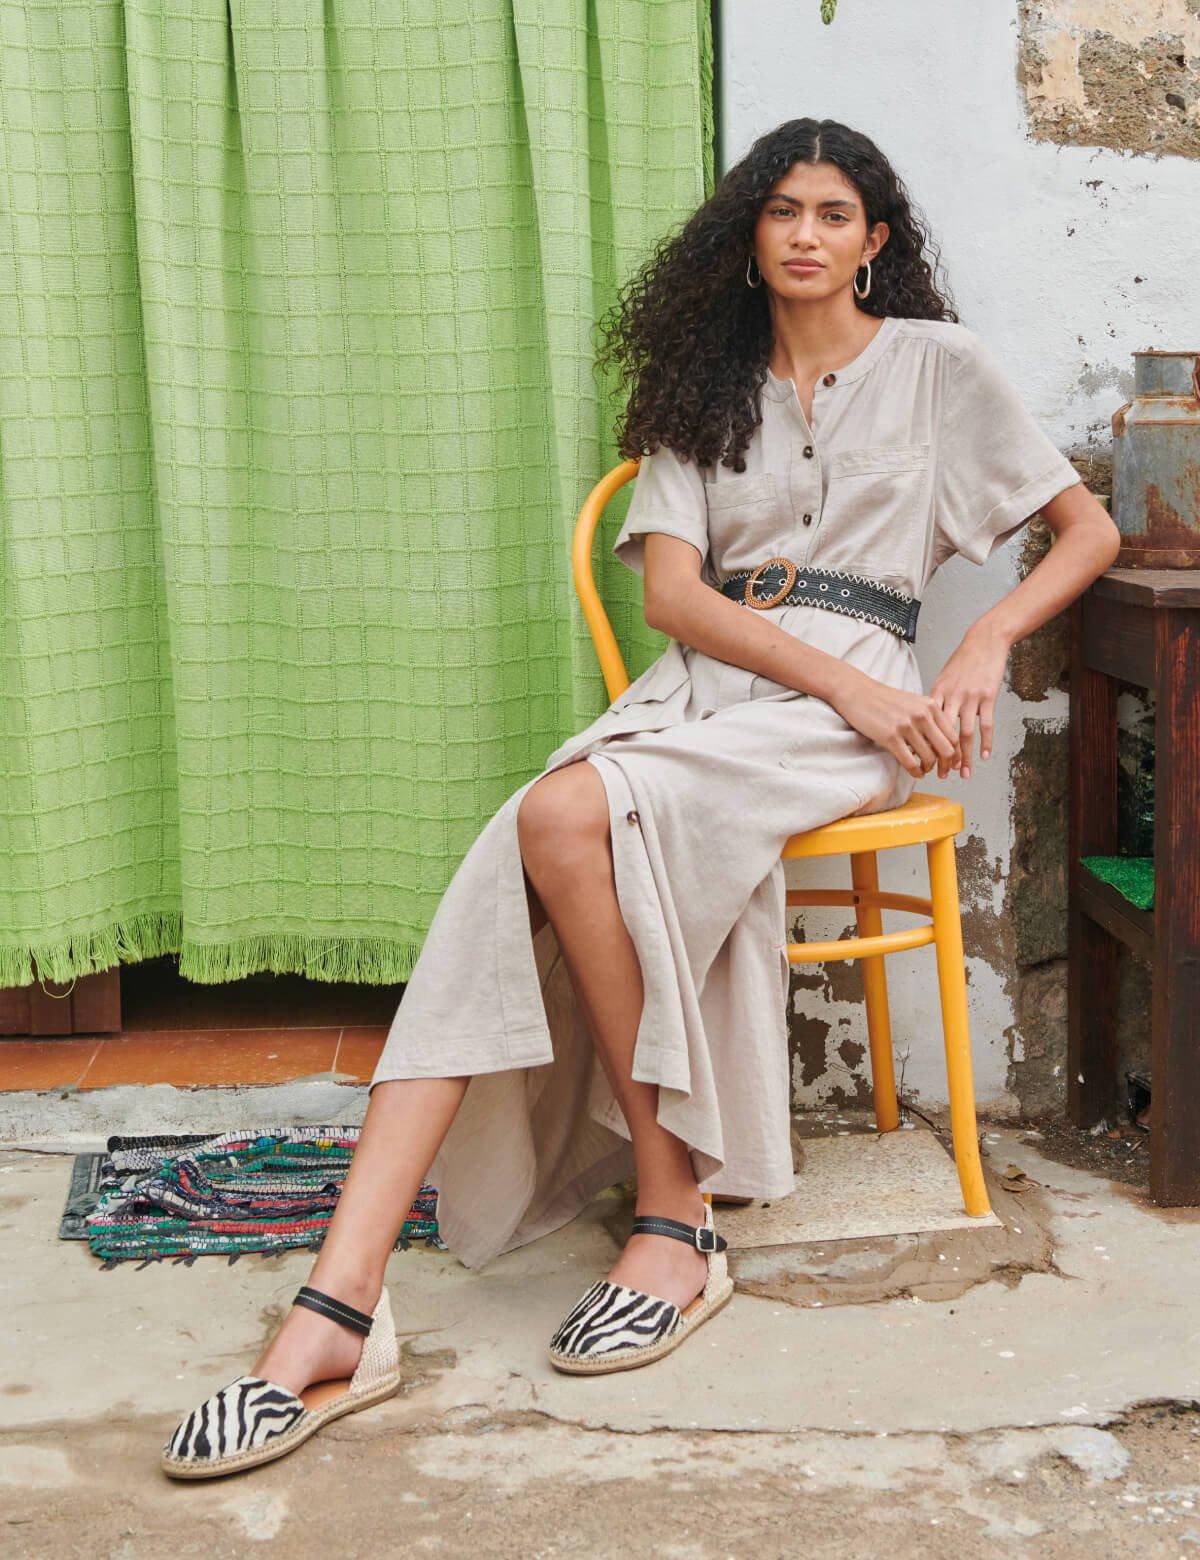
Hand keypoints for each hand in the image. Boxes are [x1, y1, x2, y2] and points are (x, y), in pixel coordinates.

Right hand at [830, 669, 960, 780]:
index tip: (953, 763)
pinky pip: (910, 762)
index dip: (956, 754)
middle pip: (946, 749)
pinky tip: (915, 773)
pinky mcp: (890, 736)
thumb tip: (941, 744)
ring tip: (924, 770)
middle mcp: (922, 715)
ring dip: (929, 769)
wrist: (857, 692)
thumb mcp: (913, 703)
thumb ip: (929, 719)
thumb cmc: (883, 700)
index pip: (953, 736)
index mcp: (930, 706)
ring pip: (929, 758)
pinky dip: (916, 772)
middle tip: (943, 773)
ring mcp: (906, 726)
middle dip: (947, 765)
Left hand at [927, 622, 1011, 778]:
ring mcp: (970, 697)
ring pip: (964, 733)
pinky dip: (986, 742)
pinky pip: (986, 724)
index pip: (926, 726)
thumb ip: (937, 700)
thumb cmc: (963, 661)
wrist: (984, 641)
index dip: (924, 746)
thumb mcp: (943, 678)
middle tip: (940, 775)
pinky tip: (985, 756)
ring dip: (963, 756)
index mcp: (936, 693)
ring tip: (963, 773)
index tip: (922, 762)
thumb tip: (927, 720)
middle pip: (943, 734)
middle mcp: (951, 697)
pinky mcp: (987, 697)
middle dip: (942, 757)